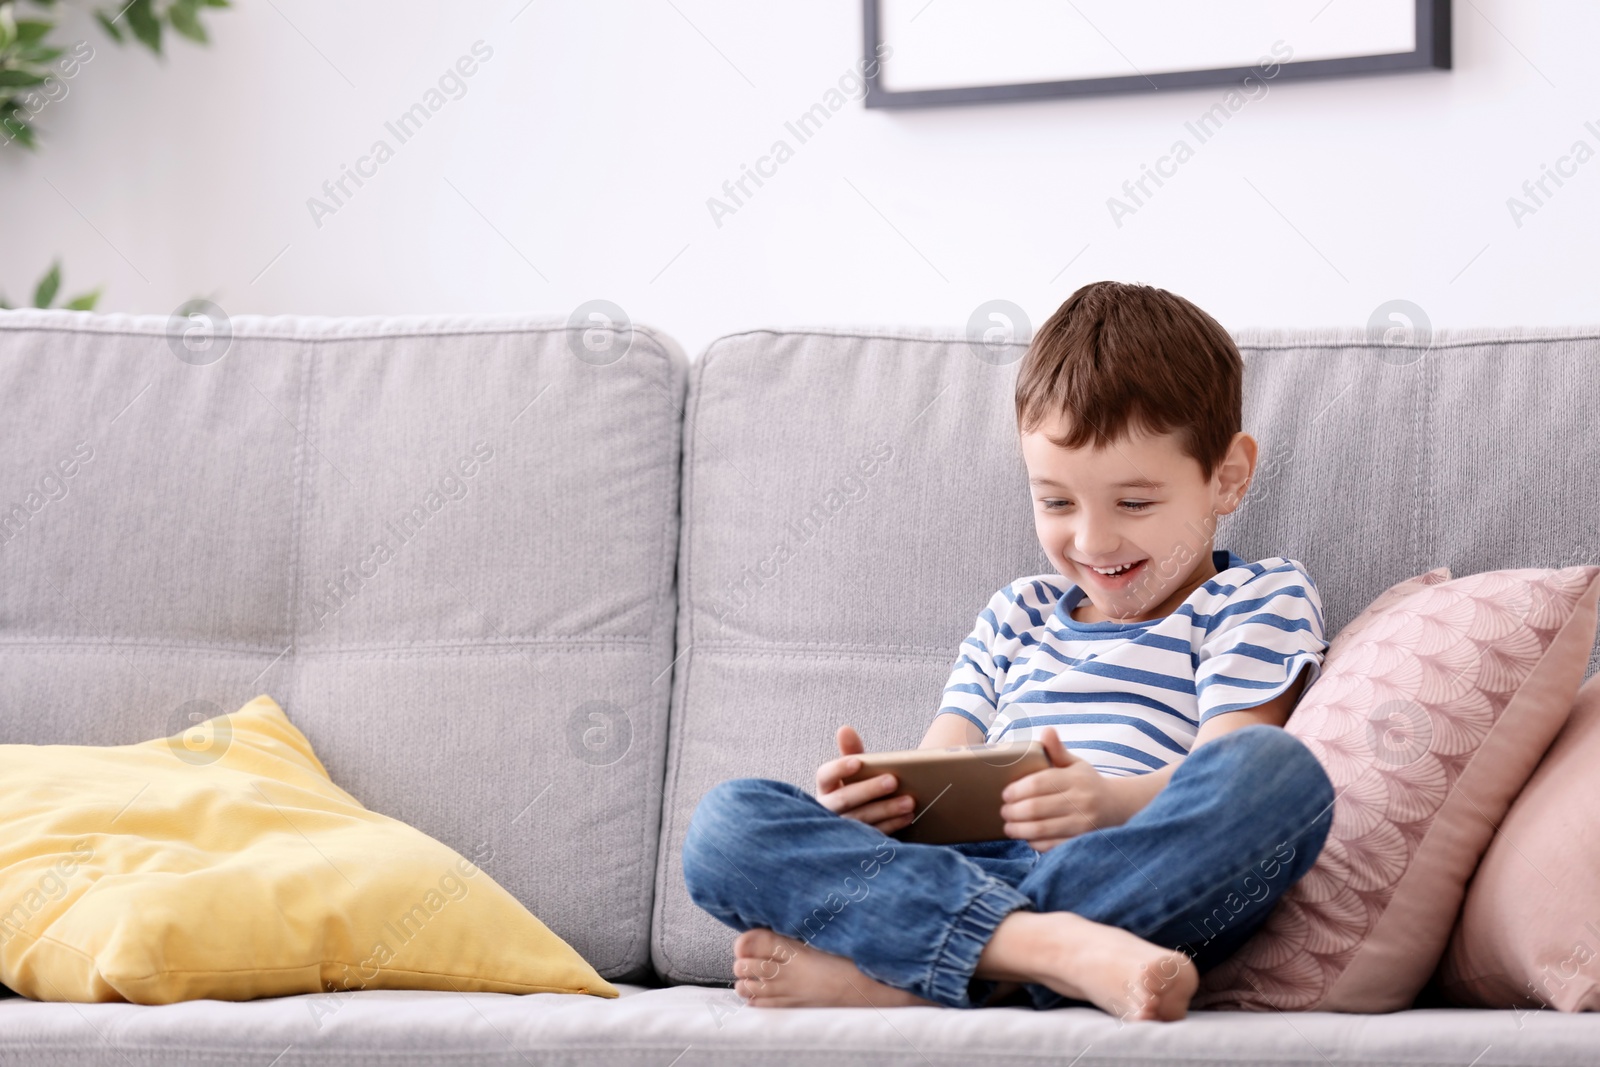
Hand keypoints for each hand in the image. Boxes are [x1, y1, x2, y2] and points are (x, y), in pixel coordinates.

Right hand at [814, 725, 915, 834]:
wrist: (867, 818)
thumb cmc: (859, 788)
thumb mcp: (856, 771)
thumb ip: (852, 751)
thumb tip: (844, 728)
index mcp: (826, 787)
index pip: (825, 775)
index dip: (839, 768)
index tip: (858, 762)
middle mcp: (828, 810)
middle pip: (844, 800)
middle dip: (869, 790)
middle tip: (893, 780)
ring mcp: (841, 830)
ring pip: (860, 820)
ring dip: (886, 810)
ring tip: (909, 802)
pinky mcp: (857, 845)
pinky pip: (873, 836)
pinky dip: (891, 825)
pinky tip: (908, 817)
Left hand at [999, 728, 1123, 851]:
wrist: (1117, 807)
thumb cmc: (1088, 783)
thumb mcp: (1075, 764)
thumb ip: (1057, 750)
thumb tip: (1047, 730)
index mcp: (1075, 779)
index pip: (1039, 783)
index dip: (1017, 789)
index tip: (1005, 794)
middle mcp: (1080, 801)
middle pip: (1036, 808)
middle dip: (1013, 811)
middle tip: (1003, 811)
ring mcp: (1082, 824)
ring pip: (1041, 829)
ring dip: (1019, 829)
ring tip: (1008, 826)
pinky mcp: (1081, 841)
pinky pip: (1052, 845)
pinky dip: (1035, 843)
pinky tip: (1026, 838)